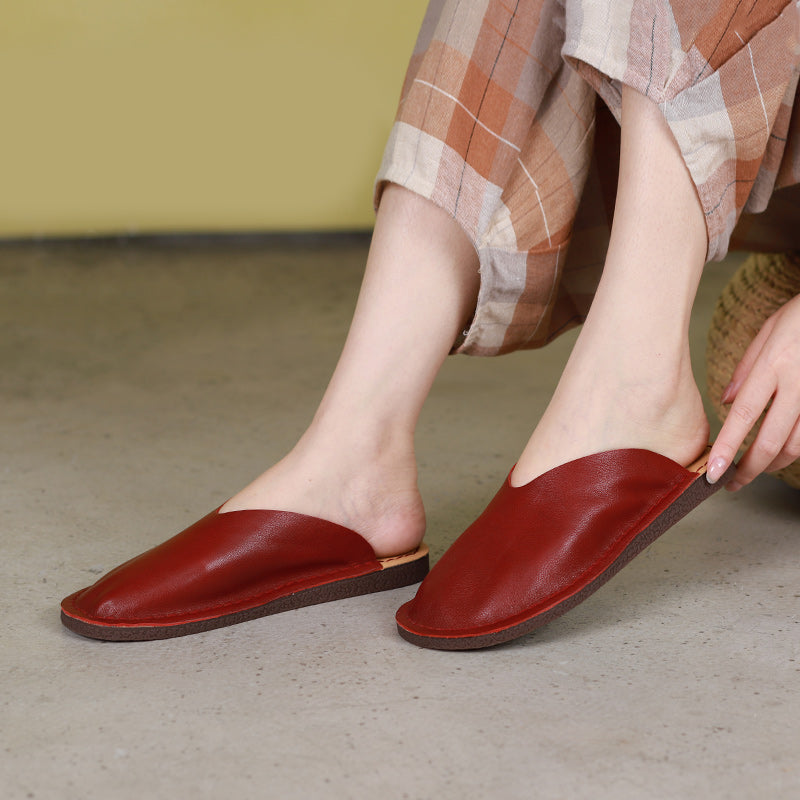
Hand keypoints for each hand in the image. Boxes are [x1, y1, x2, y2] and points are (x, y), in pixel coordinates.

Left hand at [707, 292, 799, 489]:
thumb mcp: (768, 331)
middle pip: (771, 440)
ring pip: (796, 445)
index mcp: (773, 366)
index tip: (713, 470)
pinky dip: (795, 448)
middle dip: (750, 469)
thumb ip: (745, 369)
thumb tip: (725, 401)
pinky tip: (781, 451)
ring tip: (756, 468)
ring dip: (773, 463)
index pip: (744, 415)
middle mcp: (798, 385)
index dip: (728, 447)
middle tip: (732, 483)